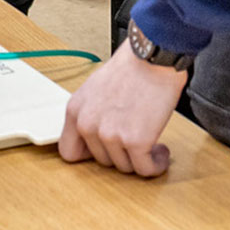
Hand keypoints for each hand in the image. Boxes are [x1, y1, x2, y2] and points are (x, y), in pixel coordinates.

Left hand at [59, 41, 188, 176]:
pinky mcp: (135, 141)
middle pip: (103, 162)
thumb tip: (92, 139)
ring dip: (141, 159)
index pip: (69, 152)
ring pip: (125, 167)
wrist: (151, 59)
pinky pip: (145, 169)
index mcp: (75, 111)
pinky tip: (161, 152)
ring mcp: (110, 134)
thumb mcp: (94, 90)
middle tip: (135, 141)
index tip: (105, 152)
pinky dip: (156, 165)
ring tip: (151, 142)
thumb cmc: (129, 70)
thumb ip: (89, 114)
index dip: (88, 157)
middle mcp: (88, 125)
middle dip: (121, 153)